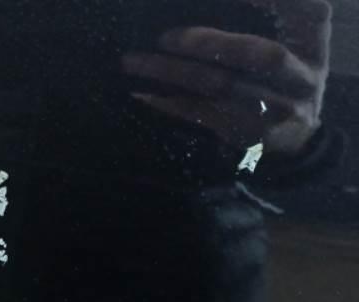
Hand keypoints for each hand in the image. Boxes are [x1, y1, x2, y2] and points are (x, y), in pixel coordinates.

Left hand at [123, 0, 331, 154]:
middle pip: (260, 55)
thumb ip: (270, 19)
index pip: (309, 13)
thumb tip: (197, 8)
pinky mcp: (252, 135)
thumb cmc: (282, 80)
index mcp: (314, 44)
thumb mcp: (293, 46)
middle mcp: (304, 76)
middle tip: (165, 36)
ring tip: (133, 62)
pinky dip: (168, 102)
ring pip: (221, 86)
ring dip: (171, 71)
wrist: (295, 142)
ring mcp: (280, 109)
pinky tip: (142, 93)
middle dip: (209, 43)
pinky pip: (203, 113)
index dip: (279, 1)